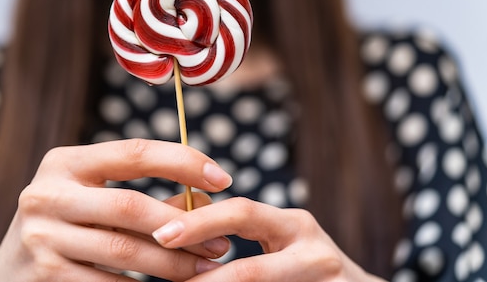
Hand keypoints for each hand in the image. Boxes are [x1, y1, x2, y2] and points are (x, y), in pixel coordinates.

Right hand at [0, 139, 232, 280]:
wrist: (8, 273)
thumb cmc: (67, 226)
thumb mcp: (96, 201)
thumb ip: (144, 197)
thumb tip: (205, 201)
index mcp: (64, 163)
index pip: (134, 153)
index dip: (183, 162)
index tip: (223, 178)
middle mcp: (47, 194)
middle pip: (131, 206)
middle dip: (185, 226)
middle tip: (222, 240)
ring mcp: (41, 237)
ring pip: (125, 251)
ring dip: (174, 263)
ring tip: (207, 266)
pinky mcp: (44, 276)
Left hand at [152, 198, 386, 281]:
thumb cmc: (307, 268)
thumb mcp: (280, 241)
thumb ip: (241, 229)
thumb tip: (175, 224)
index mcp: (293, 224)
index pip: (241, 212)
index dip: (199, 221)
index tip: (161, 234)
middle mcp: (311, 249)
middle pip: (251, 262)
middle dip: (204, 266)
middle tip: (167, 258)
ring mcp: (325, 279)